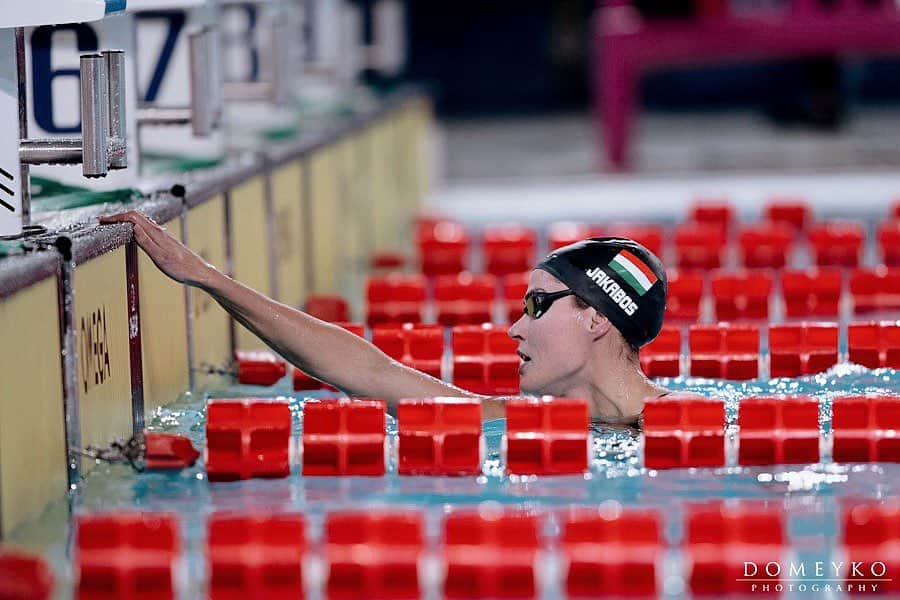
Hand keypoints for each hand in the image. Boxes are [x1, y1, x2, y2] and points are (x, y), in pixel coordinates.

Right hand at [99, 210, 217, 286]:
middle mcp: (160, 231)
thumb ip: (146, 242)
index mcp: (156, 233)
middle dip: (118, 216)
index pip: (132, 218)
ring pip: (141, 221)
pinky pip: (146, 227)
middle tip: (103, 221)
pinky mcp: (165, 240)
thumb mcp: (160, 258)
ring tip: (113, 224)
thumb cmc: (181, 268)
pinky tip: (132, 232)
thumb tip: (133, 227)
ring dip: (126, 220)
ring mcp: (163, 235)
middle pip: (136, 216)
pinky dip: (135, 226)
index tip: (102, 221)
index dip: (116, 217)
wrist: (199, 272)